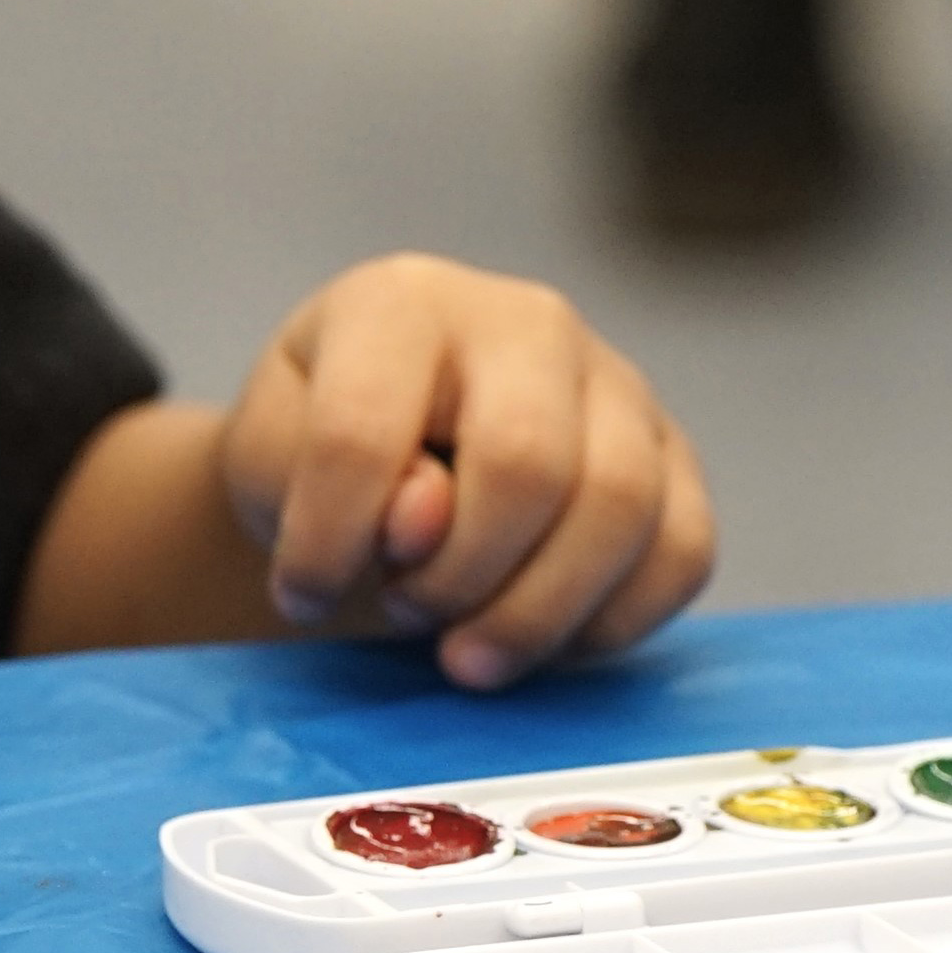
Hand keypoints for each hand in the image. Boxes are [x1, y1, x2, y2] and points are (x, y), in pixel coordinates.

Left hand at [221, 254, 710, 687]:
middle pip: (526, 464)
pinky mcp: (673, 454)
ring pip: (620, 508)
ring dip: (535, 614)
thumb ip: (311, 474)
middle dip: (455, 578)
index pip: (365, 430)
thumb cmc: (316, 449)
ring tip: (465, 650)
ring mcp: (616, 382)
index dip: (328, 540)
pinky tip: (543, 639)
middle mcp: (527, 322)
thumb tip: (423, 516)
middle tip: (405, 612)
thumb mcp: (268, 455)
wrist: (387, 452)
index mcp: (402, 302)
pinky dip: (613, 623)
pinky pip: (683, 550)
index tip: (301, 593)